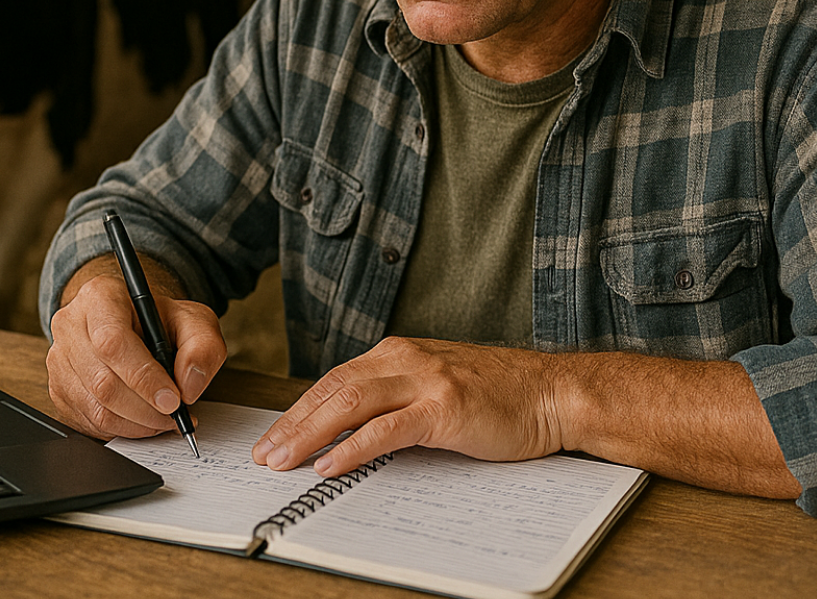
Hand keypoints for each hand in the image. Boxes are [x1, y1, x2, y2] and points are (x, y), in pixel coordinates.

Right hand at [46, 262, 225, 440]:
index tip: (173, 399)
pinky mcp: (59, 390)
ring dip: (138, 423)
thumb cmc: (159, 321)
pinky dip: (123, 429)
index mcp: (100, 297)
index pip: (113, 342)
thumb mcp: (194, 320)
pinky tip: (143, 419)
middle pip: (103, 381)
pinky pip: (89, 423)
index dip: (144, 377)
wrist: (134, 323)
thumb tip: (189, 385)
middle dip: (146, 408)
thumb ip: (202, 347)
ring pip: (96, 407)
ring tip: (164, 418)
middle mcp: (70, 325)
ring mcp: (59, 360)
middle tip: (175, 415)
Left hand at [251, 338, 566, 476]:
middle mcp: (405, 359)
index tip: (274, 437)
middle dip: (292, 424)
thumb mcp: (435, 388)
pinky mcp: (444, 407)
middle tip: (264, 454)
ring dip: (310, 433)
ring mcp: (425, 380)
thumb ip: (396, 399)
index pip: (333, 381)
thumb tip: (348, 432)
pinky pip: (386, 428)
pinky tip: (330, 463)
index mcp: (398, 353)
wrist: (552, 393)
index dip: (298, 410)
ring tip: (284, 460)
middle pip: (332, 389)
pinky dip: (353, 447)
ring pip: (350, 403)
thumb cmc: (499, 397)